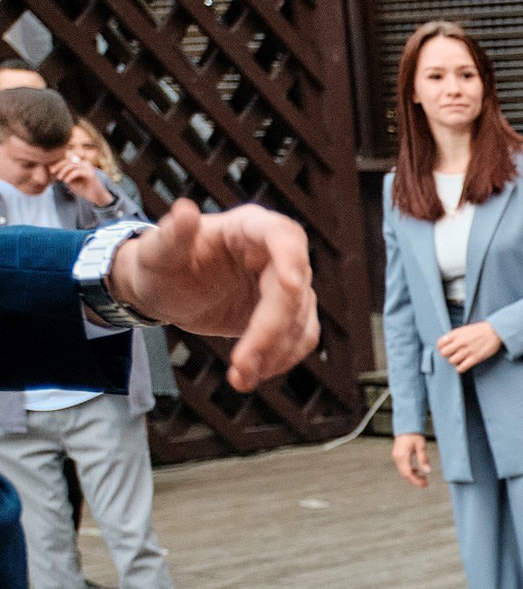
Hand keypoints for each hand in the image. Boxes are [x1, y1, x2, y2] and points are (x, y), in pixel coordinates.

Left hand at [54, 156, 115, 207]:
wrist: (97, 198)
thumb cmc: (84, 190)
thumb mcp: (71, 181)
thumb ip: (64, 175)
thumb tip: (52, 169)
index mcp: (81, 164)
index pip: (68, 160)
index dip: (58, 164)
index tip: (51, 170)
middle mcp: (85, 164)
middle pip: (69, 161)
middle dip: (59, 166)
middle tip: (53, 172)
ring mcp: (89, 168)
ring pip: (72, 165)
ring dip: (64, 171)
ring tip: (60, 178)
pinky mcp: (91, 174)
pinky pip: (77, 172)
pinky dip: (70, 176)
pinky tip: (66, 181)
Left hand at [107, 200, 317, 391]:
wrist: (163, 291)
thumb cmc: (159, 264)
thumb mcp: (157, 251)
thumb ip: (172, 234)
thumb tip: (185, 210)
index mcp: (248, 228)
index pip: (283, 236)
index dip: (292, 259)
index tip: (291, 286)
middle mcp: (275, 254)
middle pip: (293, 291)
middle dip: (271, 330)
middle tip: (242, 363)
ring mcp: (284, 285)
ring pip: (300, 320)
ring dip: (275, 353)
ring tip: (240, 378)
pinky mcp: (285, 314)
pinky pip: (300, 338)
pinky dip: (282, 359)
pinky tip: (253, 374)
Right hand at [392, 432, 431, 488]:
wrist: (406, 426)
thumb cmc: (414, 434)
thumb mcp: (421, 446)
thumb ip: (423, 459)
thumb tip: (428, 471)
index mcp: (403, 456)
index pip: (408, 473)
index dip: (416, 481)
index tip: (425, 484)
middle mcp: (398, 458)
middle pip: (405, 474)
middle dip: (415, 480)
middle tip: (426, 483)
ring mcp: (396, 457)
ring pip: (403, 472)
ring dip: (413, 476)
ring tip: (423, 478)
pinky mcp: (397, 456)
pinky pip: (403, 467)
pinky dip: (410, 471)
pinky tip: (417, 470)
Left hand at [435, 321, 503, 371]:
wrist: (495, 331)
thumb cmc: (480, 330)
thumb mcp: (464, 329)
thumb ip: (454, 336)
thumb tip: (445, 343)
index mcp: (456, 334)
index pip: (440, 343)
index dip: (441, 348)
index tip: (446, 349)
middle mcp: (460, 342)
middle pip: (444, 353)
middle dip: (447, 355)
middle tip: (452, 355)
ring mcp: (467, 350)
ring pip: (452, 361)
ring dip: (455, 362)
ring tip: (460, 360)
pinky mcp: (475, 358)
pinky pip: (461, 368)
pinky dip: (460, 368)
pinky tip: (464, 365)